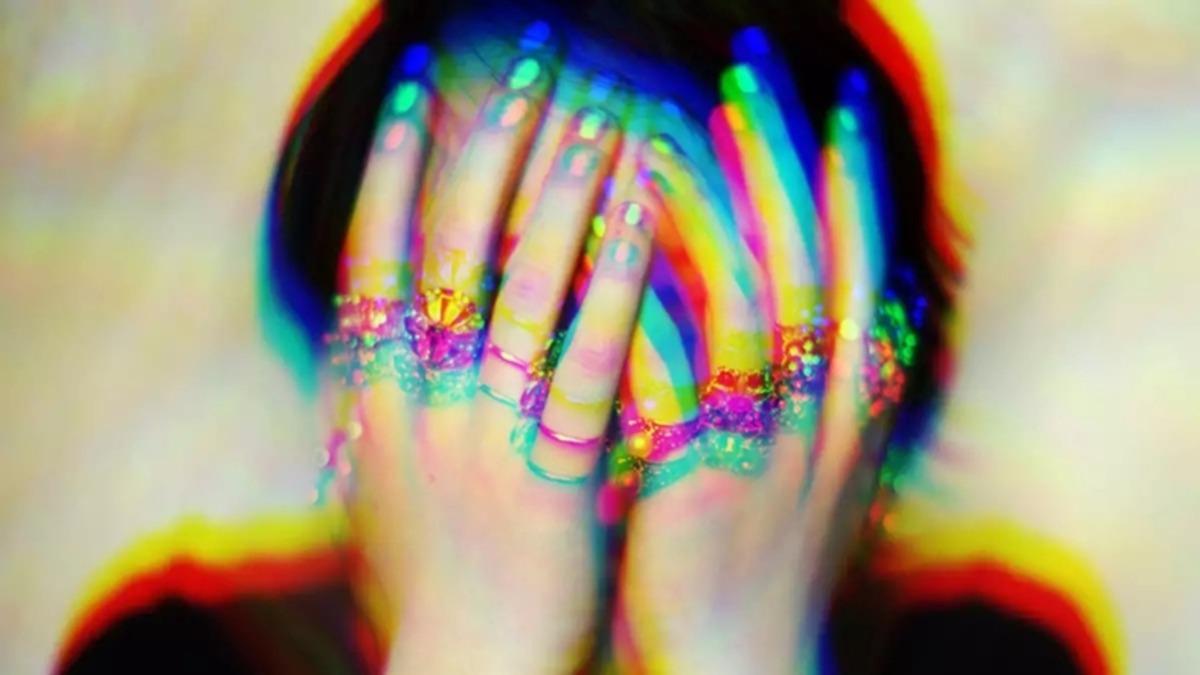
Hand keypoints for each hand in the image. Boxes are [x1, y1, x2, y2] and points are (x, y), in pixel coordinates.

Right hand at [321, 44, 656, 671]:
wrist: (469, 664)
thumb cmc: (438, 575)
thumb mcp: (391, 478)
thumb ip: (396, 399)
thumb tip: (397, 328)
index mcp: (373, 398)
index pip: (375, 257)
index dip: (392, 171)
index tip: (412, 97)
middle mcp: (422, 394)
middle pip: (453, 243)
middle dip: (489, 146)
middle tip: (527, 67)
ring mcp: (488, 423)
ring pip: (525, 277)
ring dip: (563, 185)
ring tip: (600, 110)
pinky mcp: (559, 457)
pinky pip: (592, 343)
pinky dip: (617, 268)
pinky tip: (648, 211)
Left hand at [607, 61, 911, 671]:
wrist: (744, 658)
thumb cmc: (767, 557)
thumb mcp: (823, 467)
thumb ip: (833, 392)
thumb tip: (855, 320)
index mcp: (854, 401)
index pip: (862, 267)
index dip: (852, 182)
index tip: (839, 108)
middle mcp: (824, 406)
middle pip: (812, 254)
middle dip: (786, 157)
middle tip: (753, 71)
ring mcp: (769, 435)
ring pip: (754, 290)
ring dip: (721, 200)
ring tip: (678, 122)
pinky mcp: (706, 471)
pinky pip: (684, 362)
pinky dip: (660, 292)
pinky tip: (623, 232)